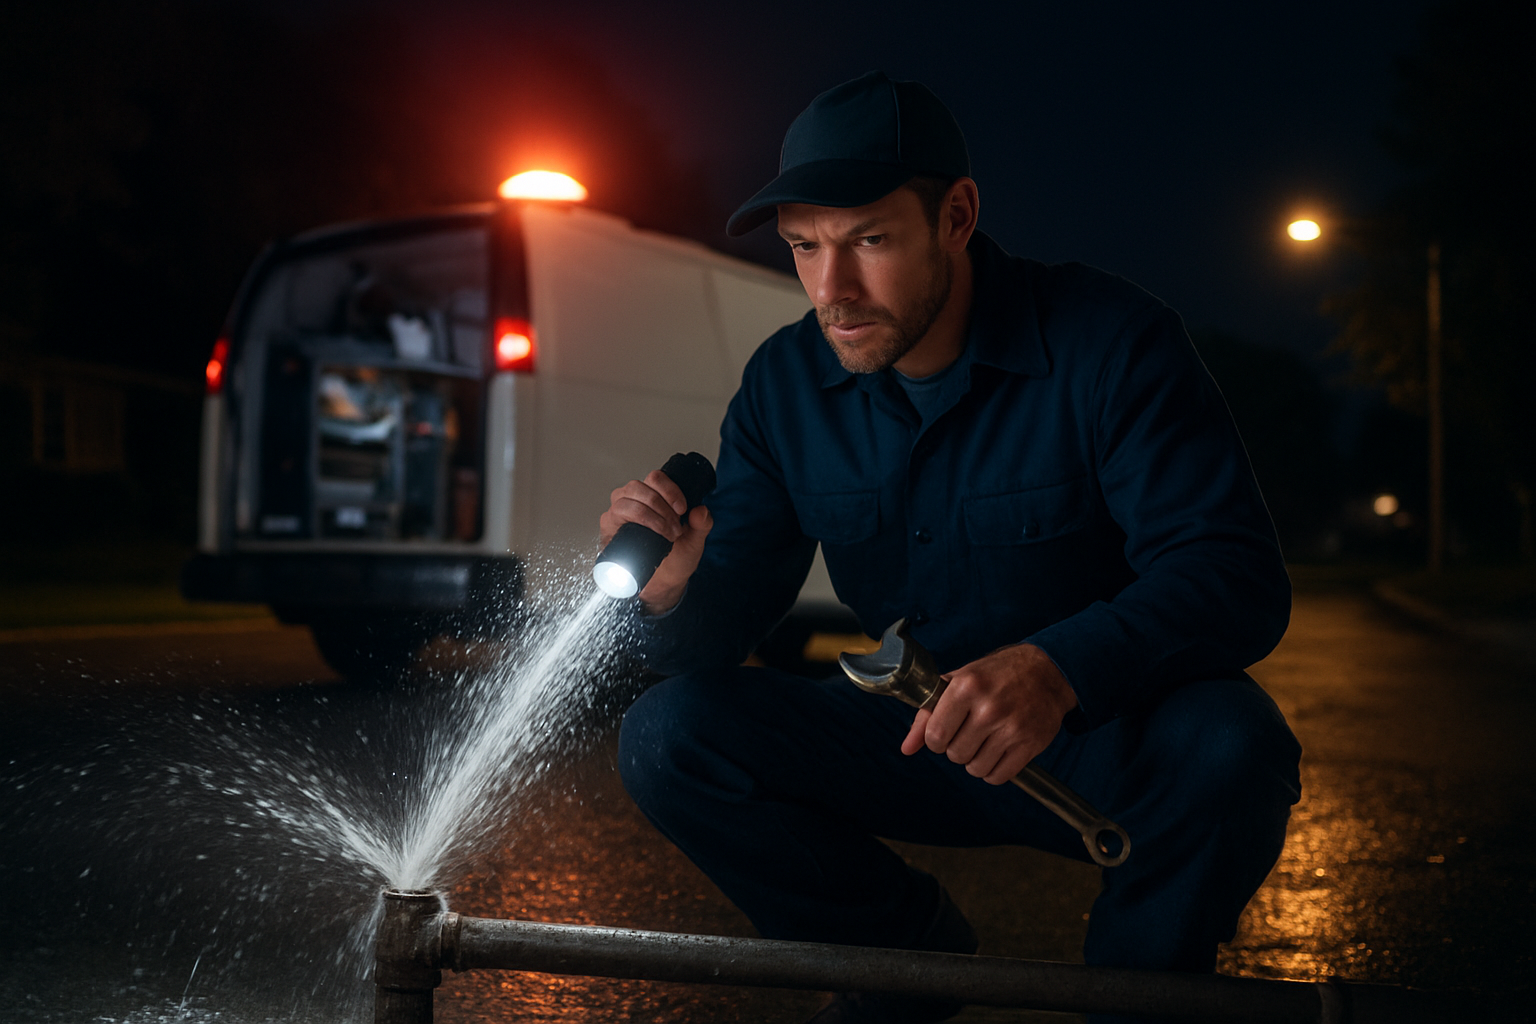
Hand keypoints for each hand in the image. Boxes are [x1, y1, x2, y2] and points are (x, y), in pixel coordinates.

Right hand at [598, 469, 712, 614]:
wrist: (662, 582)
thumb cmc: (675, 558)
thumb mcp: (695, 540)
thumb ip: (703, 524)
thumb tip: (700, 510)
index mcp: (653, 495)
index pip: (656, 478)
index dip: (670, 490)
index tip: (683, 509)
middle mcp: (632, 499)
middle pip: (639, 486)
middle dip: (661, 505)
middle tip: (675, 526)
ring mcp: (619, 512)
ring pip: (626, 499)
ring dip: (650, 515)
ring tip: (666, 534)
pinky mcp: (609, 527)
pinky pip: (614, 514)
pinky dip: (635, 521)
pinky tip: (649, 535)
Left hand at [900, 643, 1076, 784]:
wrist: (1046, 672)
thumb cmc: (996, 676)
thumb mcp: (958, 683)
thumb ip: (927, 715)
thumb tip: (907, 748)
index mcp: (966, 687)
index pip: (936, 735)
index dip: (936, 739)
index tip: (945, 731)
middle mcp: (988, 708)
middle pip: (955, 754)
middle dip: (957, 748)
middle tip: (969, 732)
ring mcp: (1011, 727)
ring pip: (976, 769)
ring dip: (976, 760)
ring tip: (985, 740)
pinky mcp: (1029, 744)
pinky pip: (998, 777)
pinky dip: (994, 771)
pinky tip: (998, 751)